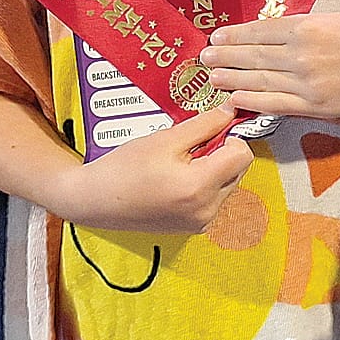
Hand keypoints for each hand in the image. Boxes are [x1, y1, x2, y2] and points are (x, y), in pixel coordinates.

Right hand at [55, 102, 253, 234]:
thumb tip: (231, 112)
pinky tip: (178, 177)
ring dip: (214, 168)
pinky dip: (205, 184)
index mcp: (199, 187)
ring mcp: (201, 222)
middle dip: (222, 152)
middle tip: (191, 144)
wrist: (96, 200)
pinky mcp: (194, 227)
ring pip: (229, 184)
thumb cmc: (124, 168)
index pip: (243, 155)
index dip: (231, 135)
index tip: (212, 128)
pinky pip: (215, 198)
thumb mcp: (166, 138)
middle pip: (239, 170)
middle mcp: (206, 210)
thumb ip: (204, 125)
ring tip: (181, 162)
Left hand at [202, 11, 339, 118]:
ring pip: (259, 79)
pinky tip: (233, 99)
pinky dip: (252, 101)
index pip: (261, 30)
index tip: (218, 35)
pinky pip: (277, 103)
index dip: (236, 34)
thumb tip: (286, 35)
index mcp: (309, 25)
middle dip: (226, 55)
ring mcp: (308, 80)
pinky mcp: (318, 104)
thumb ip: (312, 27)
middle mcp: (302, 52)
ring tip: (212, 75)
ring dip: (232, 77)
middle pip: (254, 54)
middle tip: (204, 56)